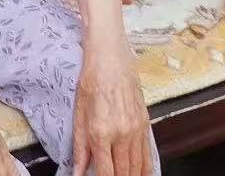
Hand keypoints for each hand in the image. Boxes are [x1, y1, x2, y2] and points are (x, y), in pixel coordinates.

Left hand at [73, 37, 151, 175]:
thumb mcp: (78, 113)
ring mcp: (136, 131)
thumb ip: (80, 146)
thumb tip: (77, 170)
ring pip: (137, 168)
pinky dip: (144, 169)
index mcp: (100, 132)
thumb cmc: (91, 81)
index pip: (105, 172)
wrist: (111, 59)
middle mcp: (121, 135)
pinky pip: (147, 156)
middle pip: (123, 173)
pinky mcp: (145, 126)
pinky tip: (140, 174)